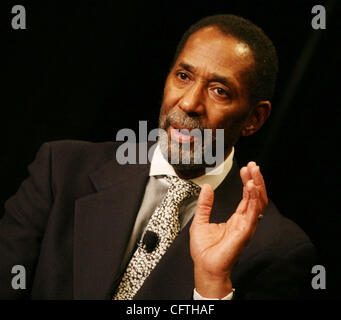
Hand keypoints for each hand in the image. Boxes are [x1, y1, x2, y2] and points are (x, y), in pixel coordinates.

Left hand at [190, 162, 267, 298]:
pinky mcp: (245, 231)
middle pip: (256, 197)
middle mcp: (244, 221)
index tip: (245, 169)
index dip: (247, 182)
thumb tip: (206, 188)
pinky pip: (253, 212)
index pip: (247, 197)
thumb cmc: (204, 250)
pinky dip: (254, 198)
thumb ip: (205, 204)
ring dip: (257, 185)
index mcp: (236, 219)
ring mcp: (246, 226)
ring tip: (254, 171)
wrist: (205, 266)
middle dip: (256, 180)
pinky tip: (251, 186)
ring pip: (258, 202)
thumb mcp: (201, 220)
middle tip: (253, 166)